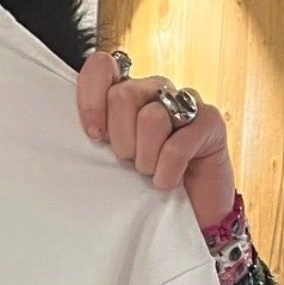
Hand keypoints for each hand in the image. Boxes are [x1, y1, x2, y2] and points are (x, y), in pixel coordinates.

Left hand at [77, 51, 236, 230]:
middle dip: (121, 139)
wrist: (186, 217)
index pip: (102, 67)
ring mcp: (187, 103)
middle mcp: (156, 91)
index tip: (93, 135)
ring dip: (146, 158)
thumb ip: (94, 135)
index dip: (91, 99)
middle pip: (123, 95)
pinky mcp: (210, 123)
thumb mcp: (106, 161)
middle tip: (129, 161)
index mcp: (126, 93)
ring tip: (150, 172)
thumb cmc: (140, 188)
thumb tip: (73, 129)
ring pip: (151, 118)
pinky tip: (169, 181)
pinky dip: (168, 172)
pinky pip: (178, 145)